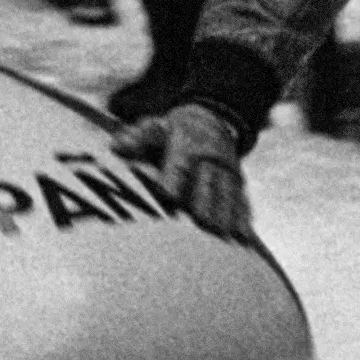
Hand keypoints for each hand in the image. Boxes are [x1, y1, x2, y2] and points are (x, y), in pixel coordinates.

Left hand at [110, 101, 251, 240]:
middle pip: (208, 183)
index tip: (169, 194)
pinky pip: (242, 201)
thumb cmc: (173, 132)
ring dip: (225, 214)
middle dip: (205, 202)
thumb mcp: (154, 127)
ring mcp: (227, 172)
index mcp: (187, 144)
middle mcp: (211, 158)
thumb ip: (136, 138)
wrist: (210, 121)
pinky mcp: (238, 184)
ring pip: (227, 194)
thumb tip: (117, 147)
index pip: (180, 162)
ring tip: (220, 235)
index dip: (175, 177)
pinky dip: (243, 219)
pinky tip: (241, 238)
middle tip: (201, 223)